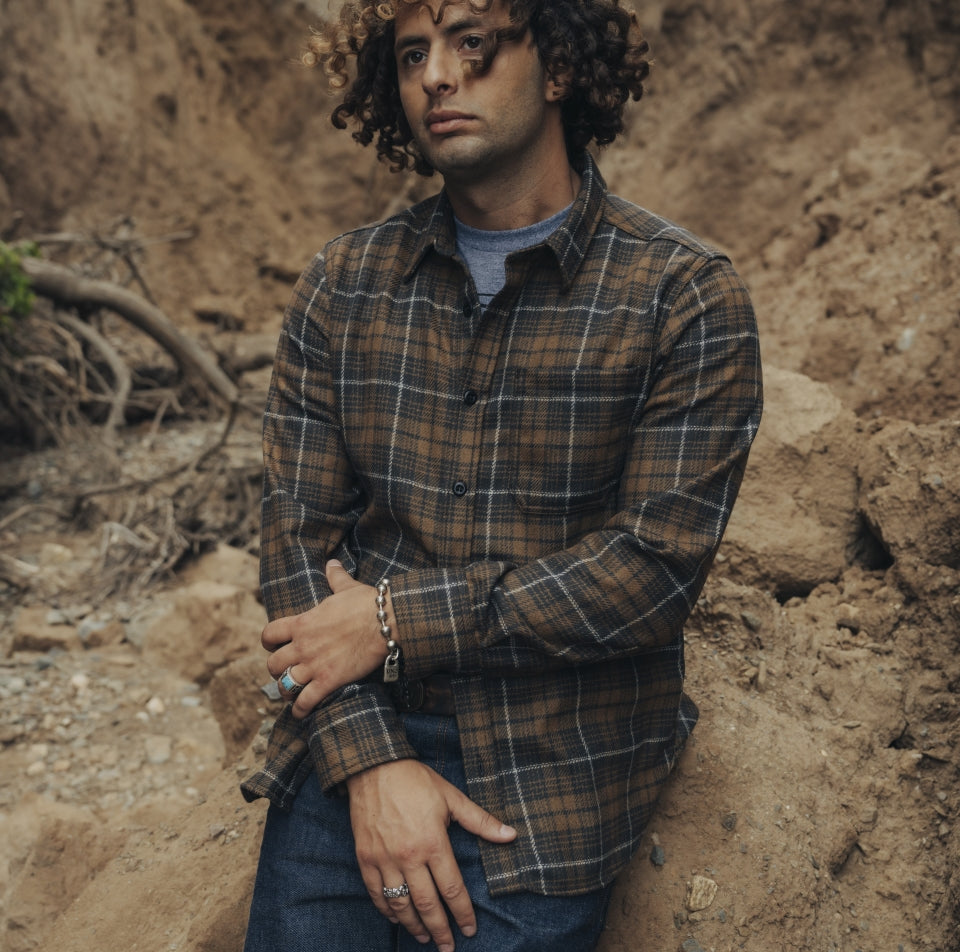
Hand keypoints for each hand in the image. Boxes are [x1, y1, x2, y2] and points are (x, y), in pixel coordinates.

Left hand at [263, 560, 386, 717]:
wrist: (385, 621)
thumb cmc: (366, 603)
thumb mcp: (347, 587)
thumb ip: (335, 577)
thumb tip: (332, 563)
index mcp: (302, 622)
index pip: (269, 634)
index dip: (269, 642)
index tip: (274, 646)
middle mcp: (302, 645)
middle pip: (273, 664)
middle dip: (277, 670)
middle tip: (286, 671)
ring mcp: (314, 665)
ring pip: (284, 685)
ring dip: (287, 691)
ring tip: (293, 693)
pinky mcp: (328, 680)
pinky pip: (305, 701)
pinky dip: (300, 710)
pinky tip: (301, 713)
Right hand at [347, 759, 516, 950]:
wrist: (374, 767)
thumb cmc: (415, 780)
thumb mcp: (452, 797)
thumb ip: (480, 821)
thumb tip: (511, 834)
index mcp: (433, 842)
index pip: (452, 889)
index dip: (463, 913)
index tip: (470, 930)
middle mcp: (409, 856)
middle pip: (427, 904)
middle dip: (440, 930)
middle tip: (448, 947)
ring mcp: (384, 859)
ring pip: (400, 904)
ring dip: (413, 925)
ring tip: (425, 937)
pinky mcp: (365, 857)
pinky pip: (376, 893)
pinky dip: (387, 910)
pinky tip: (396, 918)